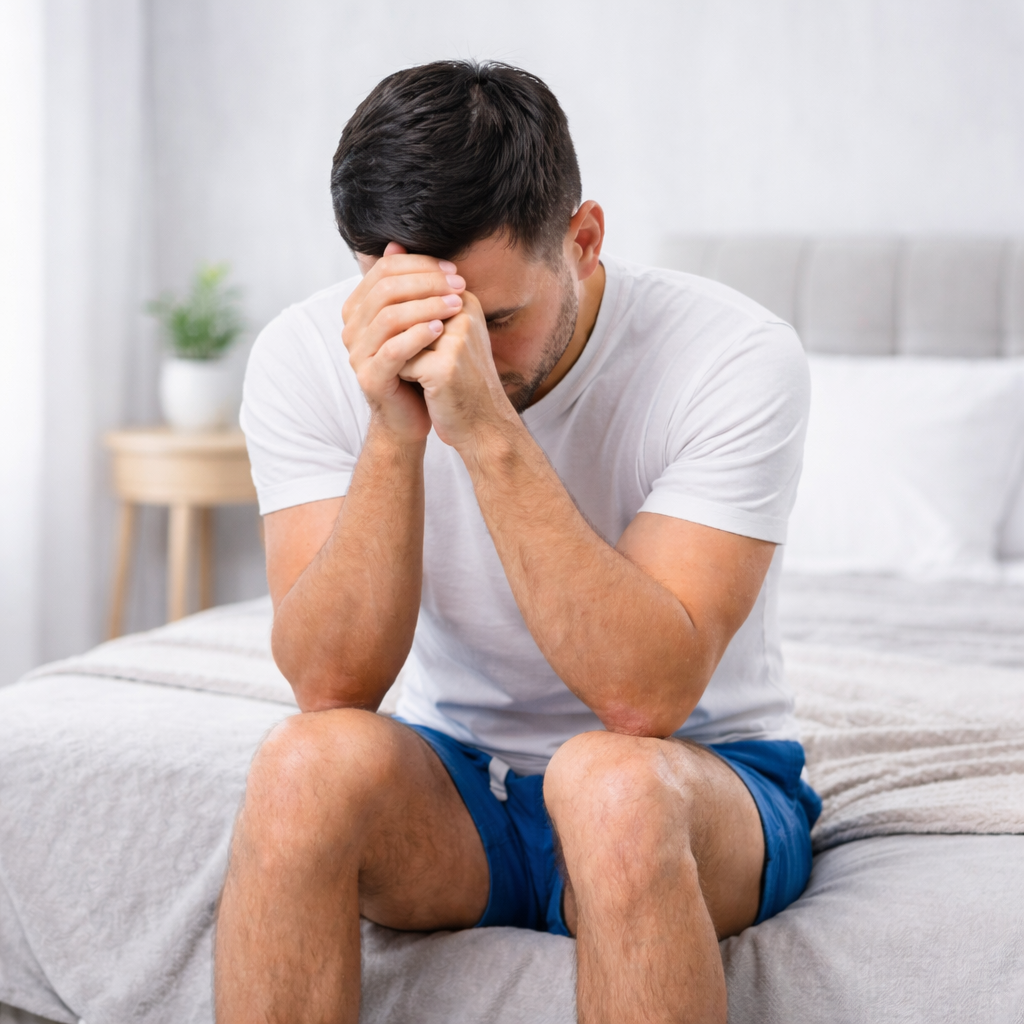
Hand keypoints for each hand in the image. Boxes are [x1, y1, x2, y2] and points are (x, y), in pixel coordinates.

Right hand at [341, 242, 466, 443]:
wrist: (411, 414)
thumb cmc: (416, 364)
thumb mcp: (413, 320)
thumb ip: (407, 287)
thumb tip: (396, 244)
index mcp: (358, 309)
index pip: (384, 271)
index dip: (420, 265)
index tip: (453, 270)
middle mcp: (351, 328)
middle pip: (386, 290)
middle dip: (427, 283)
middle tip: (459, 285)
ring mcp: (356, 354)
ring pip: (389, 317)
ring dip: (426, 306)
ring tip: (457, 305)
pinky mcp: (369, 377)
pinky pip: (392, 349)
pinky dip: (418, 335)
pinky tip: (441, 329)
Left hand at [398, 290, 517, 450]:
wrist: (482, 423)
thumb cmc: (461, 380)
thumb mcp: (447, 336)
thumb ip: (422, 307)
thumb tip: (383, 274)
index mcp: (465, 301)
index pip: (413, 290)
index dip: (398, 317)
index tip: (407, 341)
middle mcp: (464, 314)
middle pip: (404, 311)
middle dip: (397, 335)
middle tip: (407, 358)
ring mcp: (457, 340)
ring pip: (399, 334)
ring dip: (399, 354)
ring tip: (417, 371)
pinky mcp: (445, 366)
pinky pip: (401, 360)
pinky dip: (403, 374)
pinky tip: (421, 387)